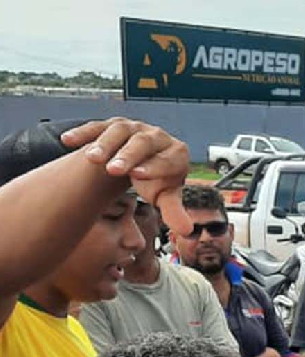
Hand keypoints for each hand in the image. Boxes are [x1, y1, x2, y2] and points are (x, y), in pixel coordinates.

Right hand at [60, 118, 190, 235]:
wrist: (144, 160)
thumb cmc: (157, 181)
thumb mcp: (165, 196)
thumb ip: (174, 212)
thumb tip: (186, 232)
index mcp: (176, 153)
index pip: (167, 160)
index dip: (154, 166)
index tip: (137, 175)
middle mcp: (156, 135)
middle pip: (143, 143)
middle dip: (128, 156)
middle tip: (112, 170)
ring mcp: (134, 127)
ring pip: (119, 131)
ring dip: (104, 144)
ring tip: (91, 159)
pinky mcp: (113, 124)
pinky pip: (97, 126)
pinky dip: (82, 132)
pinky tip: (67, 141)